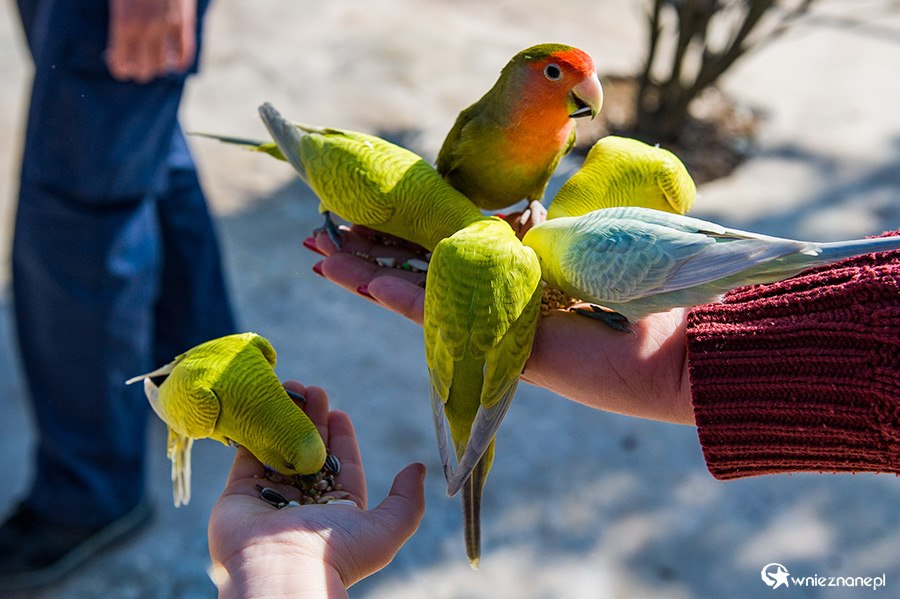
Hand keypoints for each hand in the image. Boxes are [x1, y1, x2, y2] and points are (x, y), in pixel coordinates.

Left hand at [106, 0, 197, 81]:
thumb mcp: (117, 2)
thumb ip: (120, 22)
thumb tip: (120, 45)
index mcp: (123, 24)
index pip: (121, 63)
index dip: (121, 69)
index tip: (122, 67)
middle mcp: (145, 31)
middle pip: (143, 70)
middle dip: (139, 71)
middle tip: (137, 66)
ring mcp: (167, 28)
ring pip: (163, 65)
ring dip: (157, 67)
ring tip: (153, 62)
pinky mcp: (184, 23)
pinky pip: (185, 53)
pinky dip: (180, 63)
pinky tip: (175, 63)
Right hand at [208, 382, 425, 598]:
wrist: (281, 571)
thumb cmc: (335, 553)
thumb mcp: (386, 530)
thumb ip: (407, 501)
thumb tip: (418, 468)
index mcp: (336, 511)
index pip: (341, 464)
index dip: (340, 436)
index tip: (339, 412)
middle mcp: (303, 502)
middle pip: (309, 450)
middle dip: (312, 419)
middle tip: (312, 390)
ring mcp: (270, 497)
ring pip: (280, 447)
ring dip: (285, 417)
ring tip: (290, 387)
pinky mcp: (240, 492)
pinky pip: (248, 454)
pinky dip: (255, 429)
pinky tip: (264, 405)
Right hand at [307, 227, 694, 424]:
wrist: (677, 346)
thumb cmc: (642, 288)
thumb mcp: (585, 240)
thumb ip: (543, 231)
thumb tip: (517, 207)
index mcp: (516, 269)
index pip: (447, 244)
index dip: (403, 231)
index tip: (367, 212)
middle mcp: (497, 296)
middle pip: (419, 268)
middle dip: (370, 250)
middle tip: (322, 234)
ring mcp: (494, 323)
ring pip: (418, 292)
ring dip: (368, 272)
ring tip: (322, 254)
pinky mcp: (500, 347)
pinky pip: (442, 318)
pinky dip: (401, 298)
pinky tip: (362, 280)